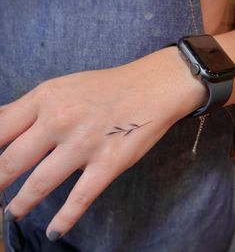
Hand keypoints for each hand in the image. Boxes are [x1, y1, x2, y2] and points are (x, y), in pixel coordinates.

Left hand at [0, 47, 204, 239]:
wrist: (149, 88)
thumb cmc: (106, 86)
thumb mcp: (63, 87)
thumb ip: (33, 107)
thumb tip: (4, 124)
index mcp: (45, 98)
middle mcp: (60, 121)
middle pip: (12, 161)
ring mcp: (84, 144)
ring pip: (40, 184)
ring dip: (21, 204)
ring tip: (13, 212)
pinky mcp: (108, 163)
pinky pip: (80, 198)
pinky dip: (65, 218)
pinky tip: (54, 230)